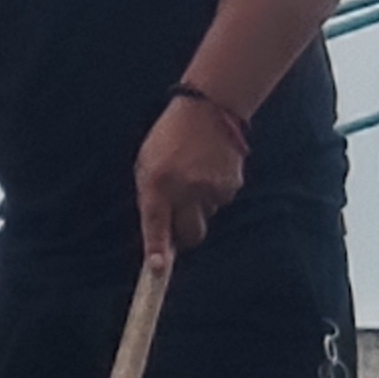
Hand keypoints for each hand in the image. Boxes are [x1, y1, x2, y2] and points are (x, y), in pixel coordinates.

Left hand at [133, 91, 245, 265]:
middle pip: (190, 235)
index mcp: (158, 183)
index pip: (156, 224)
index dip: (157, 249)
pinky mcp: (231, 185)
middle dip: (184, 234)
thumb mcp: (147, 162)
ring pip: (206, 217)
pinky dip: (214, 193)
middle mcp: (185, 189)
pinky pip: (220, 202)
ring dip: (199, 206)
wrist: (207, 108)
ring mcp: (211, 189)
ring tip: (195, 174)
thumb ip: (150, 194)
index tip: (157, 269)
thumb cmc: (170, 137)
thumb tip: (159, 228)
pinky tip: (209, 169)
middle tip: (179, 215)